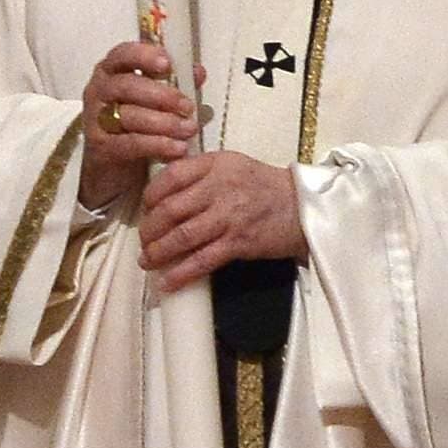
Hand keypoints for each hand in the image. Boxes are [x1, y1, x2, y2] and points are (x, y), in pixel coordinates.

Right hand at [79, 39, 197, 211]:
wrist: (114, 169)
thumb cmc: (134, 125)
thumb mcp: (155, 101)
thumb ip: (175, 83)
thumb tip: (198, 71)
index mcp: (111, 71)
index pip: (122, 55)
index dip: (144, 56)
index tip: (167, 64)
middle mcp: (99, 91)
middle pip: (126, 85)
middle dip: (161, 95)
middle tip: (188, 106)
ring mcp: (96, 120)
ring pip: (128, 116)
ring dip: (164, 122)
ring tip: (188, 129)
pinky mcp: (101, 148)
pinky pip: (131, 143)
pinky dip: (157, 145)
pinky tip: (178, 148)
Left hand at [140, 150, 304, 287]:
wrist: (303, 208)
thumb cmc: (265, 188)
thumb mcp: (233, 166)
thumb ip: (201, 173)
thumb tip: (164, 191)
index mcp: (215, 165)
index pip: (170, 176)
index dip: (151, 196)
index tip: (145, 210)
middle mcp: (220, 187)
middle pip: (170, 209)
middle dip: (149, 229)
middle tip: (144, 241)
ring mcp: (229, 216)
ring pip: (182, 236)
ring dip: (159, 252)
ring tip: (148, 261)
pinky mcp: (239, 242)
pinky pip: (202, 260)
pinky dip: (180, 273)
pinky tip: (167, 282)